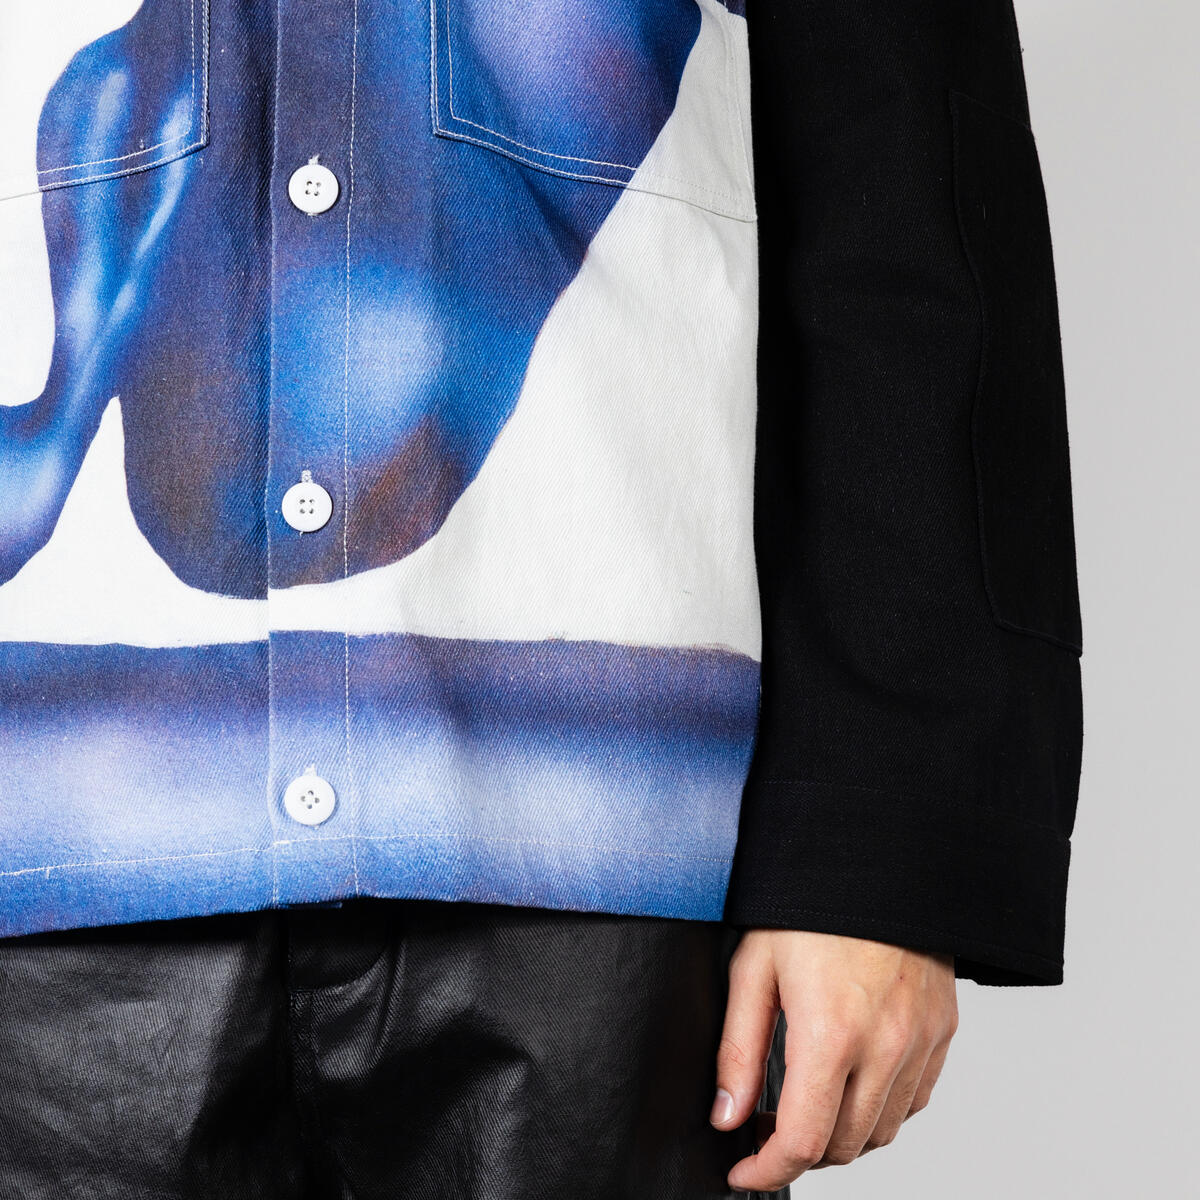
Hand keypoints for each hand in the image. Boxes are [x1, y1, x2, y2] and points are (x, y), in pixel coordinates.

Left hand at [711, 929, 957, 1190]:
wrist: (877, 858)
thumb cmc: (809, 906)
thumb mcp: (754, 967)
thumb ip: (739, 1049)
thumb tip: (727, 1113)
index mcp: (831, 1033)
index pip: (804, 1141)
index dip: (767, 1169)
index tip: (743, 1171)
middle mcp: (885, 1046)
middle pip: (845, 1146)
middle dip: (800, 1153)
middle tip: (767, 1130)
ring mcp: (921, 1041)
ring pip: (884, 1131)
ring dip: (842, 1137)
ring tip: (807, 1110)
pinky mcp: (943, 1029)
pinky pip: (915, 1099)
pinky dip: (882, 1110)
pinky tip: (853, 1085)